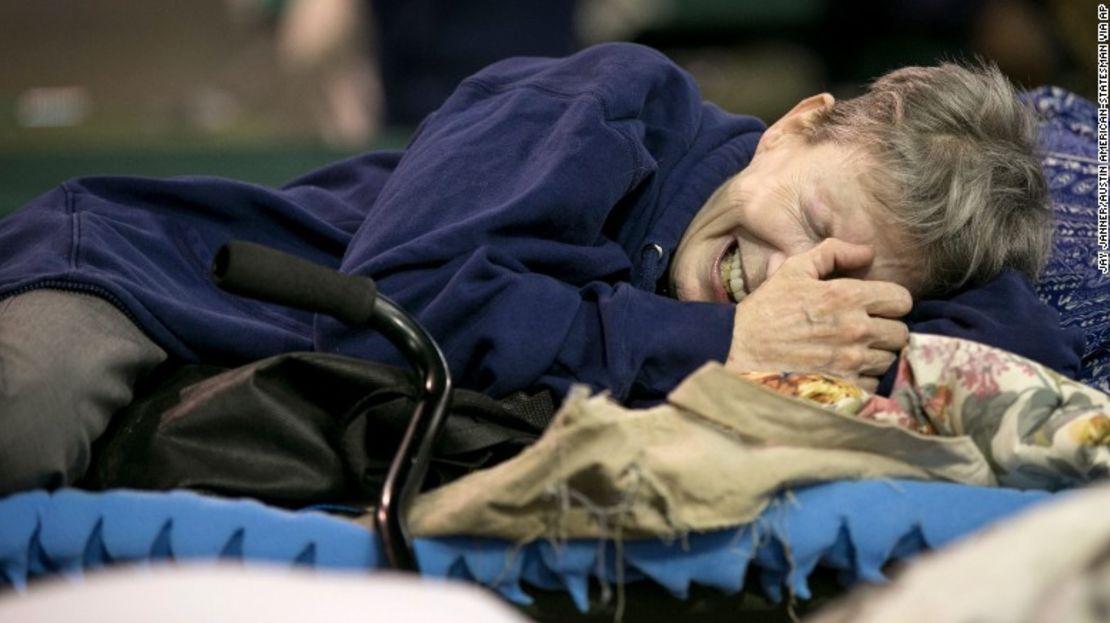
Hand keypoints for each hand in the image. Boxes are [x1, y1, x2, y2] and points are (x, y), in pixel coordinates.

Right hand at [725, 239, 911, 391]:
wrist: (738, 348)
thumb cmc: (767, 308)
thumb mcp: (794, 270)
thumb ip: (833, 252)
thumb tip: (867, 251)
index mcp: (848, 296)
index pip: (902, 300)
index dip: (891, 301)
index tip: (877, 306)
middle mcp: (856, 328)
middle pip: (901, 332)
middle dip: (887, 330)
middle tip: (867, 330)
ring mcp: (851, 360)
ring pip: (889, 359)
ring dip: (876, 355)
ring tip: (854, 351)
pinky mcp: (843, 385)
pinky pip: (873, 383)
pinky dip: (863, 378)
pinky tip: (843, 369)